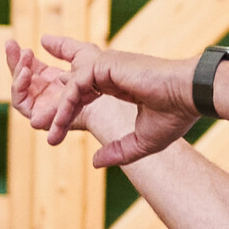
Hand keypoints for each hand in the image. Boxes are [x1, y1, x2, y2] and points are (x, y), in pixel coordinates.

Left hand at [7, 36, 190, 167]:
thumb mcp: (143, 141)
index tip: (55, 105)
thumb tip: (94, 162)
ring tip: (47, 134)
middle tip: (37, 125)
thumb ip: (119, 151)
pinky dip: (65, 107)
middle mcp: (110, 71)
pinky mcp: (103, 65)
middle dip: (55, 104)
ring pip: (70, 89)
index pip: (87, 84)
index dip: (70, 92)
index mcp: (119, 82)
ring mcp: (105, 66)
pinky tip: (58, 125)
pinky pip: (75, 88)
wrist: (190, 96)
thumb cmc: (175, 114)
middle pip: (72, 82)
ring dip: (57, 113)